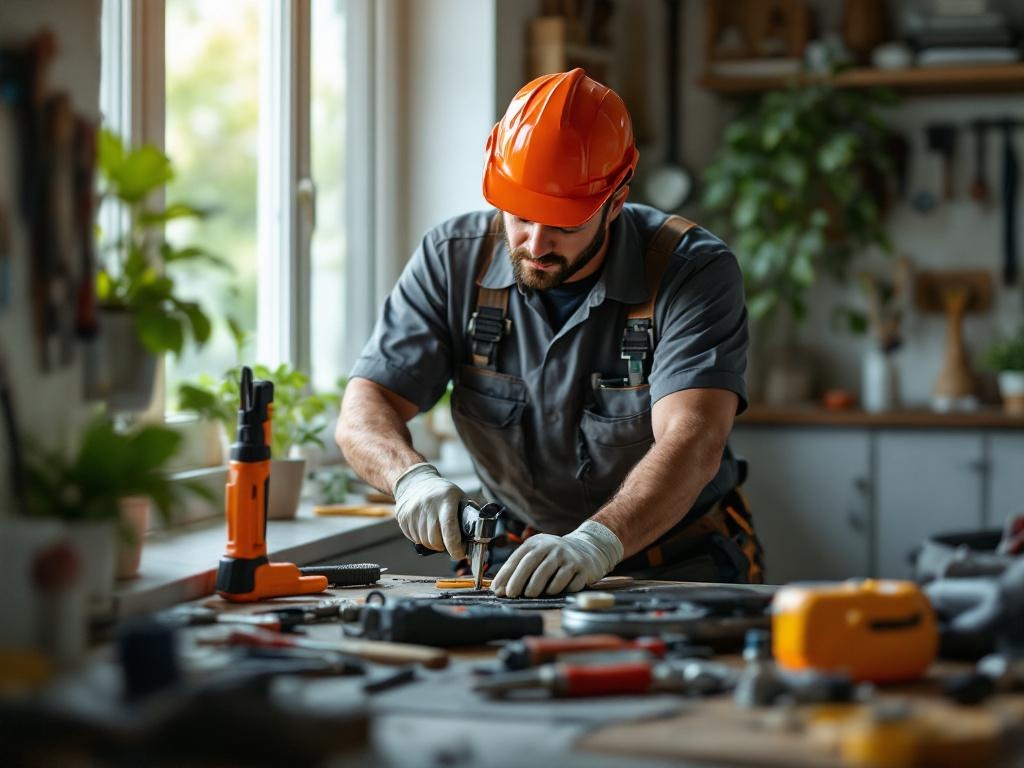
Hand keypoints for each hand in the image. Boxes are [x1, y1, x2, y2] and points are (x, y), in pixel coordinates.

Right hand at [392, 463, 465, 559]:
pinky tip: (425, 529)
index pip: (449, 528)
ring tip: (437, 534)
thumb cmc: (442, 493)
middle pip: (435, 539)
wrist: (415, 482)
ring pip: (424, 541)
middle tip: (449, 544)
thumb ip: (470, 515)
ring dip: (433, 544)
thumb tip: (481, 536)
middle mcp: (428, 504)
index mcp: (445, 499)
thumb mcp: (459, 497)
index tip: (460, 553)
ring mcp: (413, 511)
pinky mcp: (403, 517)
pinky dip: (422, 539)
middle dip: (444, 546)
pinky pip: (414, 538)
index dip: (455, 546)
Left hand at [491, 520, 622, 597]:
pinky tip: (556, 592)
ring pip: (550, 574)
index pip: (518, 558)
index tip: (498, 589)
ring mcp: (568, 556)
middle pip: (532, 564)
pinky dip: (560, 590)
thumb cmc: (556, 556)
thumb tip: (499, 588)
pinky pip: (569, 582)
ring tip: (532, 595)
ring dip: (538, 587)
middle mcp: (552, 547)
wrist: (589, 548)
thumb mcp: (538, 553)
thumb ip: (521, 567)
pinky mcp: (582, 567)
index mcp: (537, 543)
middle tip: (511, 594)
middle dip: (519, 581)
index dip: (506, 574)